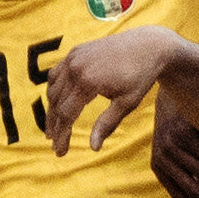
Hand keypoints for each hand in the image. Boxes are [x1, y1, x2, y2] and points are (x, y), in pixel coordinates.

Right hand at [44, 26, 183, 154]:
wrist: (147, 45)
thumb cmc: (140, 76)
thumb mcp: (127, 103)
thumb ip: (107, 124)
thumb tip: (93, 148)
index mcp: (88, 82)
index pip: (66, 115)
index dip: (62, 136)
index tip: (61, 152)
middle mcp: (76, 68)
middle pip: (56, 103)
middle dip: (55, 126)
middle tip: (54, 145)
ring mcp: (74, 57)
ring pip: (53, 88)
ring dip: (51, 109)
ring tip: (53, 128)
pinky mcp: (75, 52)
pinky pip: (56, 73)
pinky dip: (53, 89)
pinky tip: (55, 103)